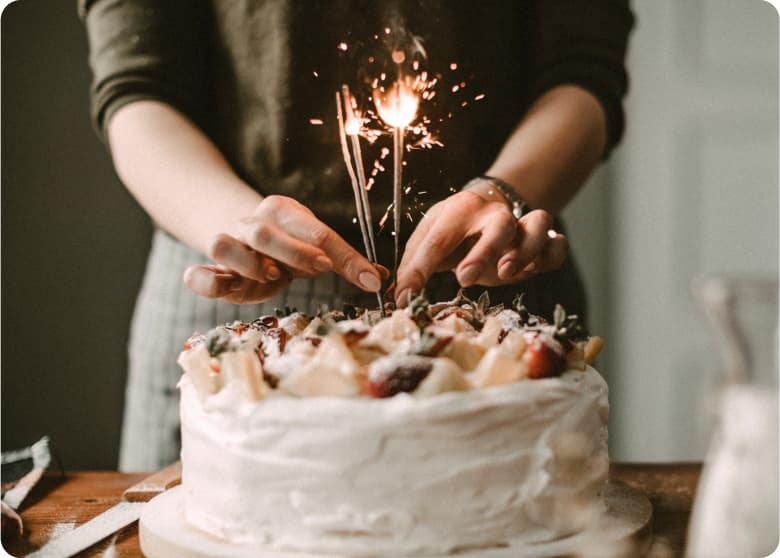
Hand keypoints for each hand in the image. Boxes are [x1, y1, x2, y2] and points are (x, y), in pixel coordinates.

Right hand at [184, 195, 385, 302]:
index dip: (344, 255)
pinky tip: (225, 289)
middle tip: (320, 268)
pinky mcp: (210, 272)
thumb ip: (344, 262)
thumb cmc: (288, 247)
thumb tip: (381, 278)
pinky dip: (205, 282)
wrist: (243, 238)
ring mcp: (227, 245)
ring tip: (270, 276)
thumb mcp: (316, 249)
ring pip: (222, 245)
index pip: (316, 231)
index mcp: (283, 212)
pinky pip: (196, 274)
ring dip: (247, 263)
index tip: (369, 278)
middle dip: (294, 252)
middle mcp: (251, 224)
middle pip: (263, 231)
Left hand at [394, 191, 567, 305]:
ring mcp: (522, 226)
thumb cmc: (454, 230)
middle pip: (498, 225)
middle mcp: (494, 214)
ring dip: (526, 250)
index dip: (419, 270)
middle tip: (464, 278)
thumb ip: (413, 266)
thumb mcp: (428, 239)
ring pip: (538, 224)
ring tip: (507, 273)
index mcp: (459, 210)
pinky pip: (558, 244)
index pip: (438, 239)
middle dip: (484, 252)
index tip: (405, 297)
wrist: (488, 207)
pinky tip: (537, 269)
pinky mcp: (542, 243)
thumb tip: (399, 297)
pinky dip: (553, 254)